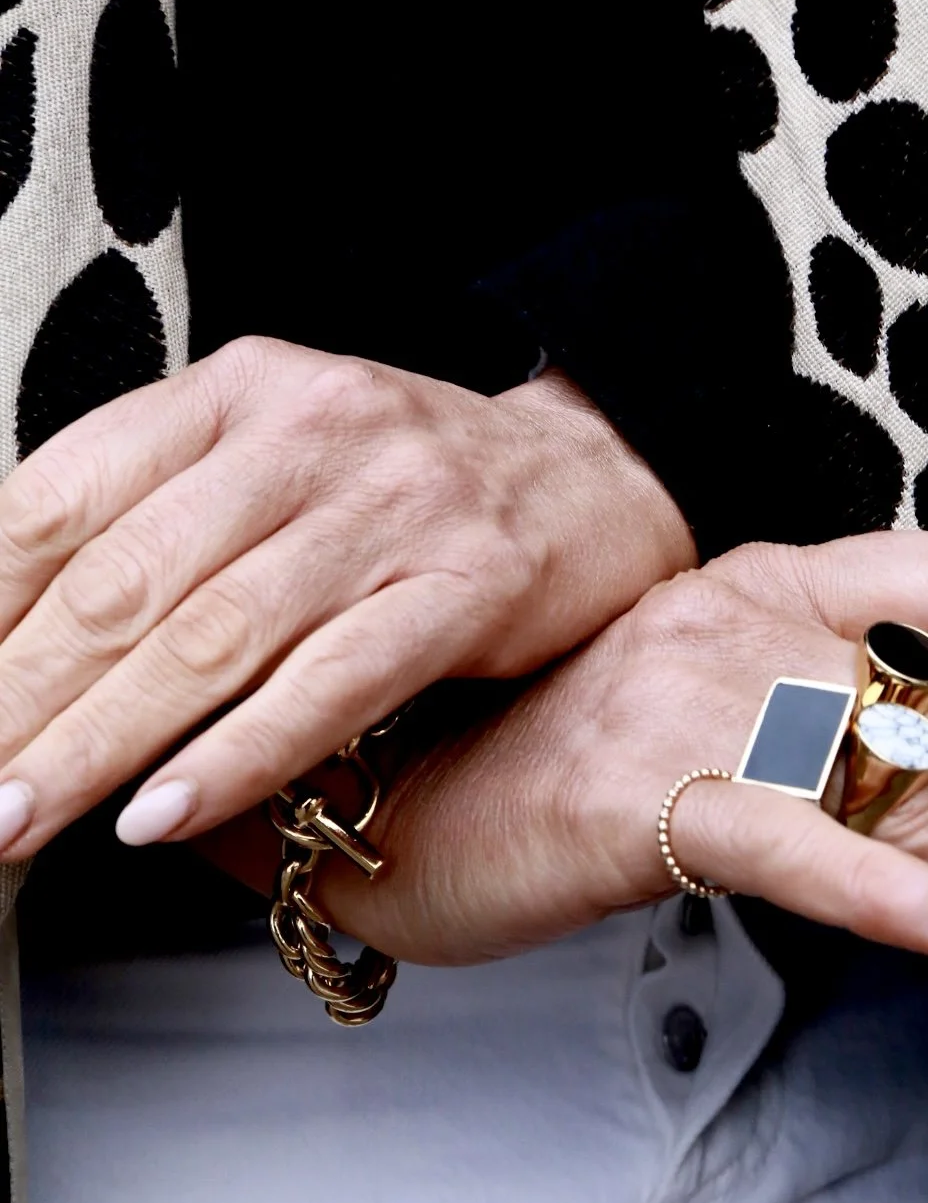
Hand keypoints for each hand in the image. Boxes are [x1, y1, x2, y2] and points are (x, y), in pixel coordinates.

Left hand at [0, 337, 693, 857]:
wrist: (595, 475)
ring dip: (103, 743)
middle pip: (127, 576)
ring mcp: (389, 508)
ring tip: (26, 813)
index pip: (64, 493)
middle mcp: (307, 433)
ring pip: (214, 637)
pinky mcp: (464, 585)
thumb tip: (21, 636)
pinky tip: (166, 812)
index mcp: (237, 390)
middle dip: (23, 696)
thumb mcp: (278, 449)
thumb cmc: (414, 482)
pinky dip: (238, 756)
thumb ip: (164, 515)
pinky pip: (331, 682)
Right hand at [269, 533, 927, 994]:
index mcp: (768, 577)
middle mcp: (750, 615)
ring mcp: (702, 696)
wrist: (382, 792)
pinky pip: (808, 845)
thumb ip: (812, 712)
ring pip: (915, 783)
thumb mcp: (702, 702)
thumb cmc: (546, 759)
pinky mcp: (651, 789)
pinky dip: (904, 897)